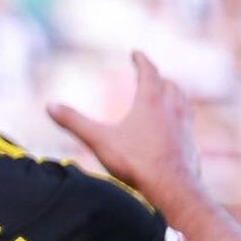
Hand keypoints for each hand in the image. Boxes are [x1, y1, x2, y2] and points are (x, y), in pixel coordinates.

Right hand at [47, 51, 202, 203]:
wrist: (171, 187)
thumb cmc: (136, 162)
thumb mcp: (99, 140)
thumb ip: (74, 122)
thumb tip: (49, 105)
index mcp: (151, 101)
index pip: (149, 72)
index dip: (141, 60)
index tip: (136, 53)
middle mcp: (172, 108)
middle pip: (169, 84)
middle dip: (158, 77)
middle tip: (150, 75)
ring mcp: (184, 126)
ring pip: (182, 100)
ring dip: (173, 93)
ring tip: (167, 94)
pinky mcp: (190, 142)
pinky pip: (187, 122)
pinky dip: (180, 116)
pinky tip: (175, 126)